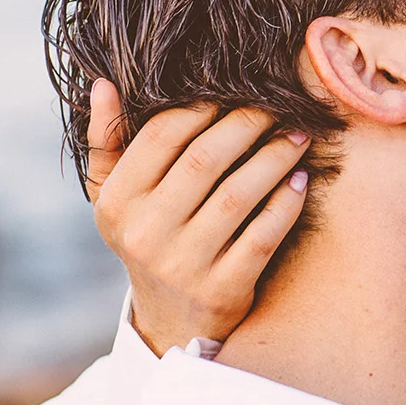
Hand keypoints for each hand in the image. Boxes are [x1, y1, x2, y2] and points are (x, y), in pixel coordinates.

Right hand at [85, 80, 310, 354]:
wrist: (170, 320)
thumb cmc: (148, 237)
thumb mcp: (116, 198)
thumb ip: (108, 142)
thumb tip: (105, 84)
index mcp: (117, 202)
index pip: (161, 136)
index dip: (202, 106)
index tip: (234, 91)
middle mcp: (145, 233)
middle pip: (204, 159)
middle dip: (248, 124)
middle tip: (279, 107)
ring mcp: (183, 264)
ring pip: (238, 195)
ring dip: (275, 158)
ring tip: (297, 136)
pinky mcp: (221, 289)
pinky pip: (262, 235)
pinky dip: (286, 204)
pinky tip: (300, 181)